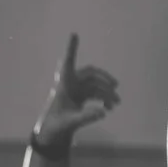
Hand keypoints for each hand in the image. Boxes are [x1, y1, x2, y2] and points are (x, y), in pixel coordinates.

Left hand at [30, 34, 121, 148]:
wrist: (52, 132)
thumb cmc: (56, 126)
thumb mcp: (70, 123)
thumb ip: (85, 117)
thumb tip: (103, 112)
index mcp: (62, 86)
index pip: (67, 64)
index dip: (71, 49)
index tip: (73, 34)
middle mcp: (70, 84)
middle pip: (90, 74)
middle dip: (104, 79)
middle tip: (115, 86)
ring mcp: (76, 89)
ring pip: (95, 85)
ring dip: (106, 92)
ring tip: (116, 104)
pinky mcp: (80, 96)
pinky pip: (95, 92)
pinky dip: (103, 98)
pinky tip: (108, 108)